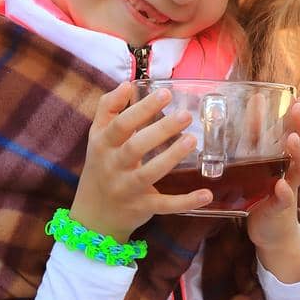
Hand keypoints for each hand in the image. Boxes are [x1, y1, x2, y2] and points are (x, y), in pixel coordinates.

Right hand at [71, 82, 210, 239]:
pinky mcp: (142, 207)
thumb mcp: (97, 136)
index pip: (121, 124)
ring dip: (172, 157)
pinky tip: (206, 194)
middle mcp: (112, 166)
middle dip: (161, 130)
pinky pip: (165, 205)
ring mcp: (127, 188)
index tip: (165, 94)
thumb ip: (108, 108)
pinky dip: (186, 202)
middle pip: (135, 146)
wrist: (93, 215)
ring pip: (149, 174)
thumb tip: (127, 85)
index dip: (142, 108)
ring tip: (192, 140)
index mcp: (102, 145)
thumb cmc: (101, 166)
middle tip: (185, 115)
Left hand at [245, 96, 299, 256]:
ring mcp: (289, 189)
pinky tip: (281, 186)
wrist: (271, 230)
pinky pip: (285, 200)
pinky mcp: (278, 209)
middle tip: (298, 109)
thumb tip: (256, 100)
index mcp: (290, 157)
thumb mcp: (260, 159)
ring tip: (292, 140)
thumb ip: (258, 134)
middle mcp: (294, 171)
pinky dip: (284, 193)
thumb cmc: (265, 189)